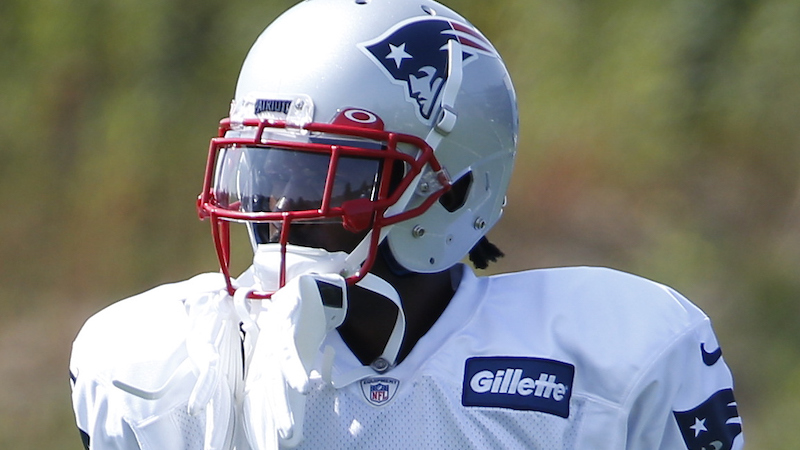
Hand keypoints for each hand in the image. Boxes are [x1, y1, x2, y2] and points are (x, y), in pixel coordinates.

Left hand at [238, 273, 346, 448]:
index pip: (257, 404)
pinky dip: (296, 372)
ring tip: (287, 430)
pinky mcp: (285, 330)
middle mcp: (264, 359)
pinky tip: (302, 389)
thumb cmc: (297, 327)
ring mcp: (273, 345)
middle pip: (263, 398)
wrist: (307, 292)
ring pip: (275, 380)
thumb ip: (291, 384)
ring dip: (281, 405)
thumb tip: (294, 417)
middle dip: (266, 425)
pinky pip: (290, 355)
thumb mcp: (294, 358)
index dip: (256, 427)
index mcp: (263, 368)